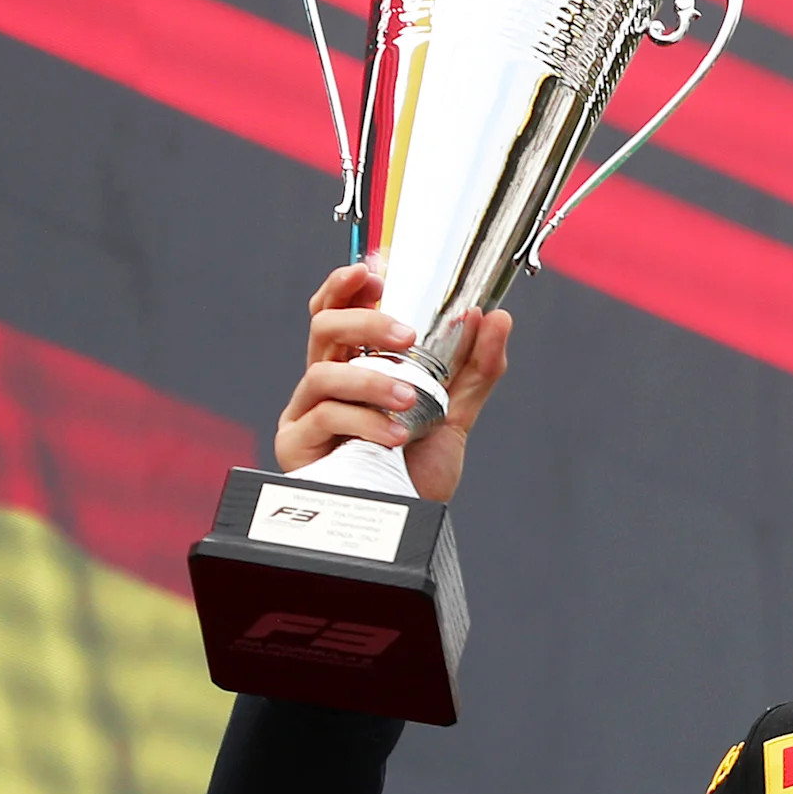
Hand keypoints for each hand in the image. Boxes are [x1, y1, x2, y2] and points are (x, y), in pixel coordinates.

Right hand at [273, 260, 513, 501]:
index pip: (338, 311)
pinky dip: (363, 421)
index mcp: (353, 365)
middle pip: (323, 327)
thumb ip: (475, 368)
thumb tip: (496, 317)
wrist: (406, 524)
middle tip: (406, 334)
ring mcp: (306, 413)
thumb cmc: (416, 469)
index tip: (373, 269)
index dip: (347, 285)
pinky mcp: (297, 446)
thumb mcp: (454, 413)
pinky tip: (393, 435)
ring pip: (322, 373)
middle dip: (364, 321)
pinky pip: (323, 418)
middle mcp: (325, 383)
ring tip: (409, 400)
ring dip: (371, 381)